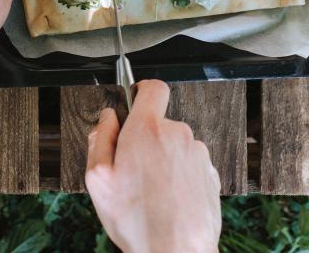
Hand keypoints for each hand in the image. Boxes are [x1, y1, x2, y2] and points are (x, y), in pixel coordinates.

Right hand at [86, 80, 221, 252]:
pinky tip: (170, 196)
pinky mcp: (210, 170)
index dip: (142, 91)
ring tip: (152, 190)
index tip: (135, 102)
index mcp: (147, 129)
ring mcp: (197, 152)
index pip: (153, 88)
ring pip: (174, 144)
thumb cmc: (138, 220)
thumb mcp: (98, 179)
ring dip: (163, 157)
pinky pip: (189, 162)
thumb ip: (100, 138)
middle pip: (160, 122)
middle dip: (145, 137)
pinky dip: (179, 173)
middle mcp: (177, 134)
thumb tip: (107, 118)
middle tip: (133, 168)